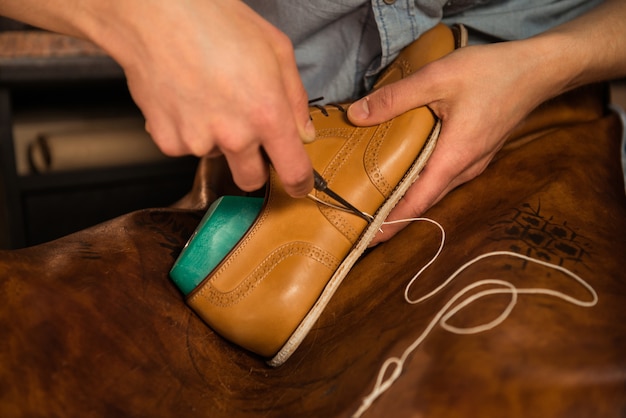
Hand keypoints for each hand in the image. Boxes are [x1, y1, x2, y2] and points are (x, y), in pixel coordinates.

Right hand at [101, 0, 314, 196]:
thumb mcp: (275, 48)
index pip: (293, 171)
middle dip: (254, 166)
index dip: (299, 183)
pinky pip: (185, 147)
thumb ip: (295, 97)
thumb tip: (302, 131)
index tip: (298, 185)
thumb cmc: (215, 21)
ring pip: (216, 157)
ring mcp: (198, 141)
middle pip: (251, 180)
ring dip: (216, 139)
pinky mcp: (167, 140)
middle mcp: (234, 135)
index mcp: (267, 114)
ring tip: (207, 96)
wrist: (155, 13)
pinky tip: (185, 99)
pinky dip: (186, 130)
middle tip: (246, 136)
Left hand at [348, 40, 558, 244]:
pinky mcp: (476, 154)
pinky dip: (421, 181)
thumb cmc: (493, 72)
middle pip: (424, 201)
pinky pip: (444, 176)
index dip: (391, 222)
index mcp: (454, 158)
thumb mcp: (437, 78)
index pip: (417, 202)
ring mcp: (473, 163)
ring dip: (408, 198)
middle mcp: (465, 169)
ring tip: (376, 200)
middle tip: (361, 221)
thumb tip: (356, 115)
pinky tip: (404, 171)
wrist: (540, 69)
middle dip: (394, 215)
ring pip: (434, 189)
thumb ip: (395, 98)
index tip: (368, 239)